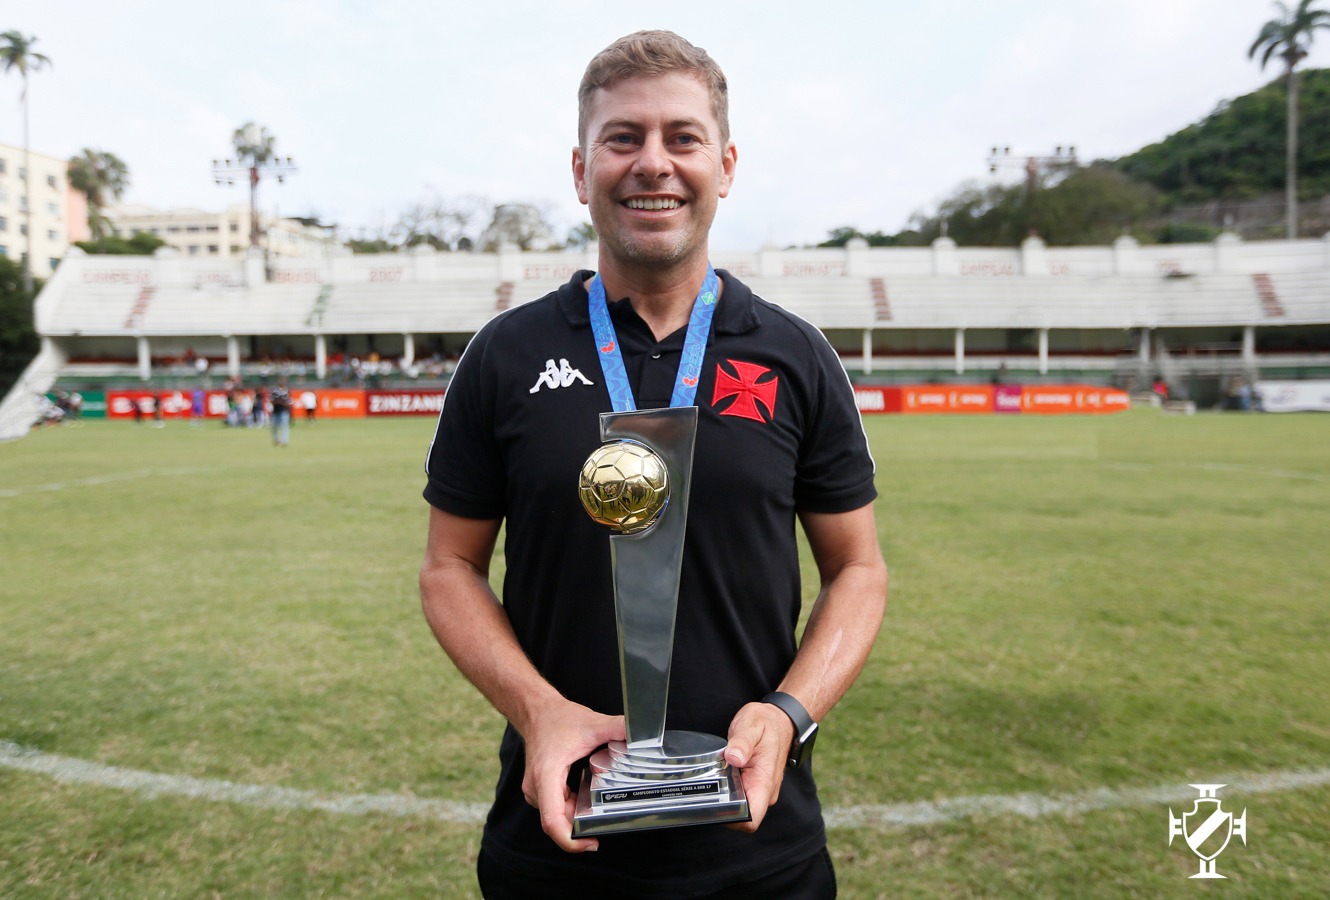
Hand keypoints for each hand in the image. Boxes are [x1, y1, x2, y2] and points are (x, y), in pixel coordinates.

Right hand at [519, 699, 625, 852]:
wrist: (537, 711)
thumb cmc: (558, 718)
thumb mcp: (593, 723)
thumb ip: (619, 728)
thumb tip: (644, 735)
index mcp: (547, 775)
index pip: (552, 820)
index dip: (570, 840)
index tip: (590, 843)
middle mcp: (537, 786)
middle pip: (556, 822)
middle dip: (579, 826)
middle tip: (601, 824)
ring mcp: (535, 789)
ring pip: (555, 816)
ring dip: (574, 815)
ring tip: (594, 806)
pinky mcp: (538, 788)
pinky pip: (553, 807)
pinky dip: (569, 807)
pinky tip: (583, 797)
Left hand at [722, 701, 794, 831]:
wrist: (780, 719)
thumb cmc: (767, 723)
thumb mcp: (751, 726)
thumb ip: (742, 742)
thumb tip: (733, 757)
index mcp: (765, 781)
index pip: (752, 819)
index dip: (732, 819)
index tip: (715, 804)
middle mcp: (765, 791)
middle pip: (741, 816)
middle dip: (723, 807)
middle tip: (707, 787)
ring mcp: (761, 789)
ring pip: (739, 806)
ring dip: (725, 797)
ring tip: (713, 778)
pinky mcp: (755, 785)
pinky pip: (740, 796)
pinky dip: (729, 789)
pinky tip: (720, 775)